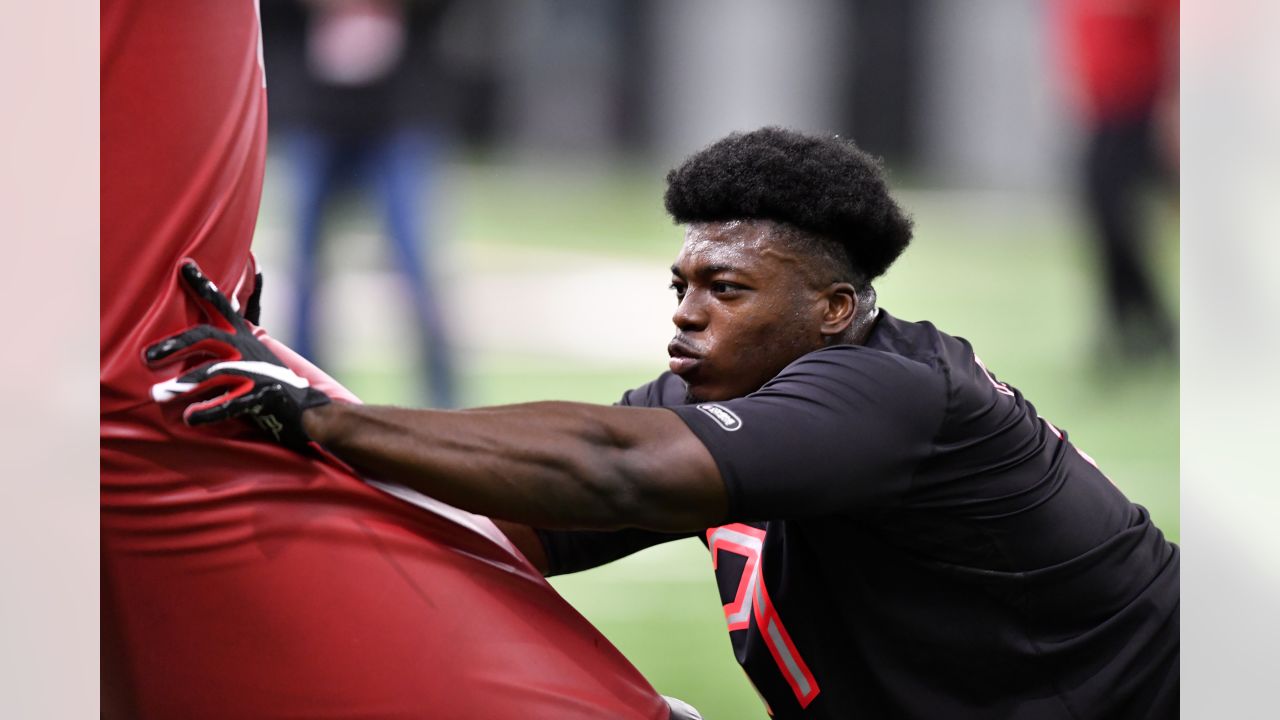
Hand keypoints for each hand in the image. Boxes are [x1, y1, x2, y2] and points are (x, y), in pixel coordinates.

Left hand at [145, 261, 331, 450]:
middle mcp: (247, 350)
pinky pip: (232, 403)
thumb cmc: (271, 379)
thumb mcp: (254, 349)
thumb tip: (244, 285)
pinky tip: (190, 417)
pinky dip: (209, 410)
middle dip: (176, 344)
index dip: (202, 285)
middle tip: (147, 356)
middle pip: (207, 337)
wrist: (308, 409)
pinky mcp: (264, 397)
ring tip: (156, 394)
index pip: (220, 305)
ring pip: (215, 372)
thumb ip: (239, 326)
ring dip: (184, 384)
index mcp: (241, 336)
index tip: (183, 264)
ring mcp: (256, 373)